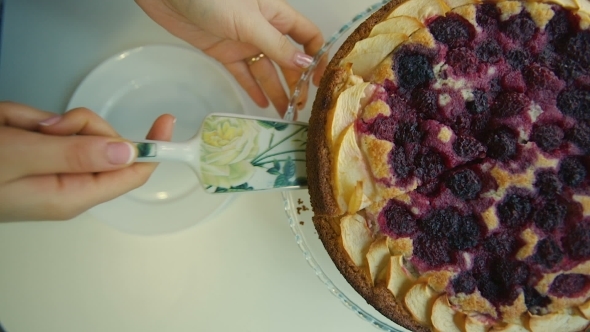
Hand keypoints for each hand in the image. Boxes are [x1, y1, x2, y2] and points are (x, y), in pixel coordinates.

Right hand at [0, 102, 174, 220]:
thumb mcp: (23, 158)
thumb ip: (77, 154)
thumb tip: (127, 151)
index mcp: (73, 195)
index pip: (131, 173)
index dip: (152, 148)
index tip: (164, 123)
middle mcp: (68, 184)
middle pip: (104, 142)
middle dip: (77, 125)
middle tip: (47, 129)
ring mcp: (52, 168)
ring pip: (75, 129)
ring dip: (43, 121)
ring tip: (14, 130)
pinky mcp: (37, 153)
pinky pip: (49, 125)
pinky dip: (27, 118)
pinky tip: (8, 127)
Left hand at [135, 0, 325, 116]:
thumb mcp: (250, 22)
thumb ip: (277, 45)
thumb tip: (305, 64)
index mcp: (276, 15)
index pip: (307, 37)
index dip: (317, 57)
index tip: (319, 82)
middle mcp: (264, 30)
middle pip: (288, 59)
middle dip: (296, 82)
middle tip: (300, 107)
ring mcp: (244, 42)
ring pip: (266, 70)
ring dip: (276, 91)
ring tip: (284, 114)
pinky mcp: (224, 52)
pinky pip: (243, 73)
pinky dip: (252, 88)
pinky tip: (262, 104)